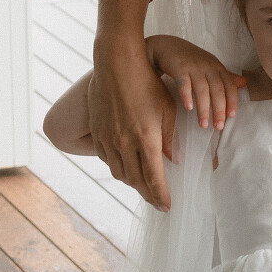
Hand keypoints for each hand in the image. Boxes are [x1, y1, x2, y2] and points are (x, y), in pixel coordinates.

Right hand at [87, 37, 178, 209]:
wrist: (116, 64)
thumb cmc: (148, 83)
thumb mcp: (167, 109)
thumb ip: (170, 138)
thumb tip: (173, 161)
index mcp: (146, 137)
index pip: (154, 177)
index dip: (161, 195)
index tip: (167, 206)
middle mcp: (124, 142)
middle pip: (136, 180)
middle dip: (148, 194)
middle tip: (158, 202)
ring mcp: (108, 138)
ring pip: (120, 173)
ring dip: (133, 184)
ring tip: (144, 187)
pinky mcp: (98, 132)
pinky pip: (108, 160)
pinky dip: (119, 169)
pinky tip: (127, 168)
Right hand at [145, 34, 245, 130]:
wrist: (167, 46)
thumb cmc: (191, 59)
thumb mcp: (210, 65)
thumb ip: (226, 76)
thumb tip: (244, 83)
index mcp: (217, 67)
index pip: (229, 85)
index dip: (231, 101)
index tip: (231, 116)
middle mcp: (207, 66)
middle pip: (217, 89)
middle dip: (219, 109)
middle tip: (218, 126)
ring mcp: (193, 67)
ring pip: (202, 89)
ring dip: (203, 108)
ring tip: (203, 124)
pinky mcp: (179, 68)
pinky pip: (184, 84)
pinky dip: (187, 96)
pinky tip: (188, 108)